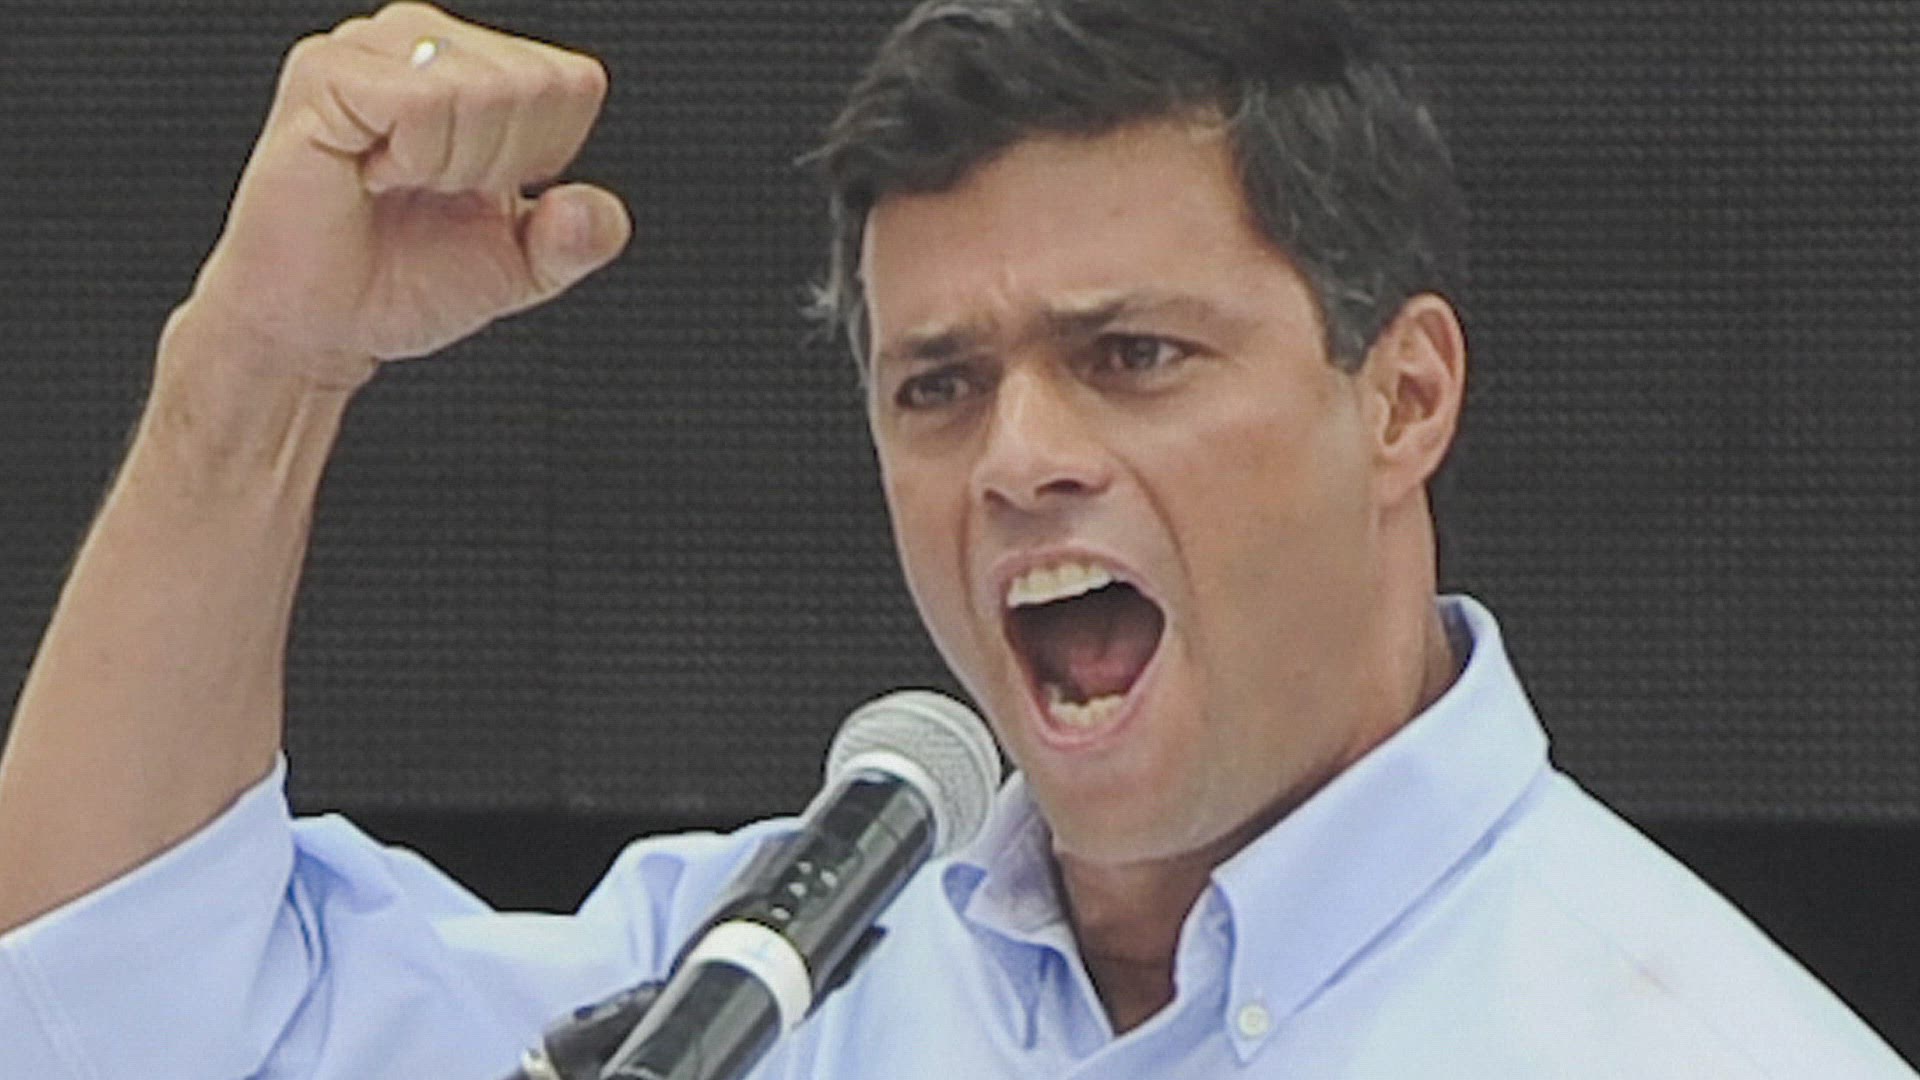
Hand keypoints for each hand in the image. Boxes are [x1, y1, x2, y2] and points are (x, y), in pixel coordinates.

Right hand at [182, 2, 630, 389]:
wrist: (319, 324)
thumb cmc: (404, 279)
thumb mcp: (524, 266)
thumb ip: (581, 240)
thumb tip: (591, 209)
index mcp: (477, 66)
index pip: (574, 84)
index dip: (543, 159)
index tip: (478, 192)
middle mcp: (426, 41)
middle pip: (535, 85)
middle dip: (497, 167)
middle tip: (430, 193)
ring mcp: (372, 47)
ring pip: (484, 89)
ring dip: (452, 166)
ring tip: (398, 183)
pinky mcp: (327, 72)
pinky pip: (423, 102)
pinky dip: (412, 159)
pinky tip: (371, 174)